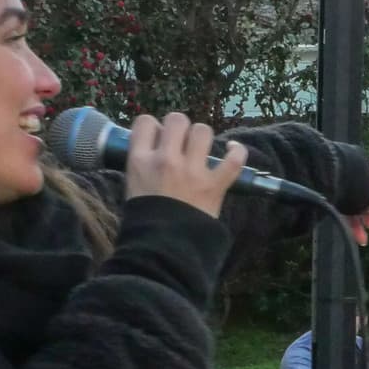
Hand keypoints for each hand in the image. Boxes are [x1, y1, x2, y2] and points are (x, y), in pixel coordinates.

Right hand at [125, 113, 243, 217]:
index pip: (145, 122)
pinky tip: (232, 150)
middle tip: (181, 142)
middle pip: (177, 120)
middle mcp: (166, 160)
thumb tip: (153, 148)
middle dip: (180, 127)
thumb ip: (141, 165)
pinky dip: (237, 152)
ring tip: (200, 148)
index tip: (158, 138)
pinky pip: (234, 159)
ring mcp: (192, 171)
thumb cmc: (145, 220)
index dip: (154, 127)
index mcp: (140, 160)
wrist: (163, 247)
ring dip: (202, 137)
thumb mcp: (132, 187)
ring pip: (202, 131)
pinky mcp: (215, 185)